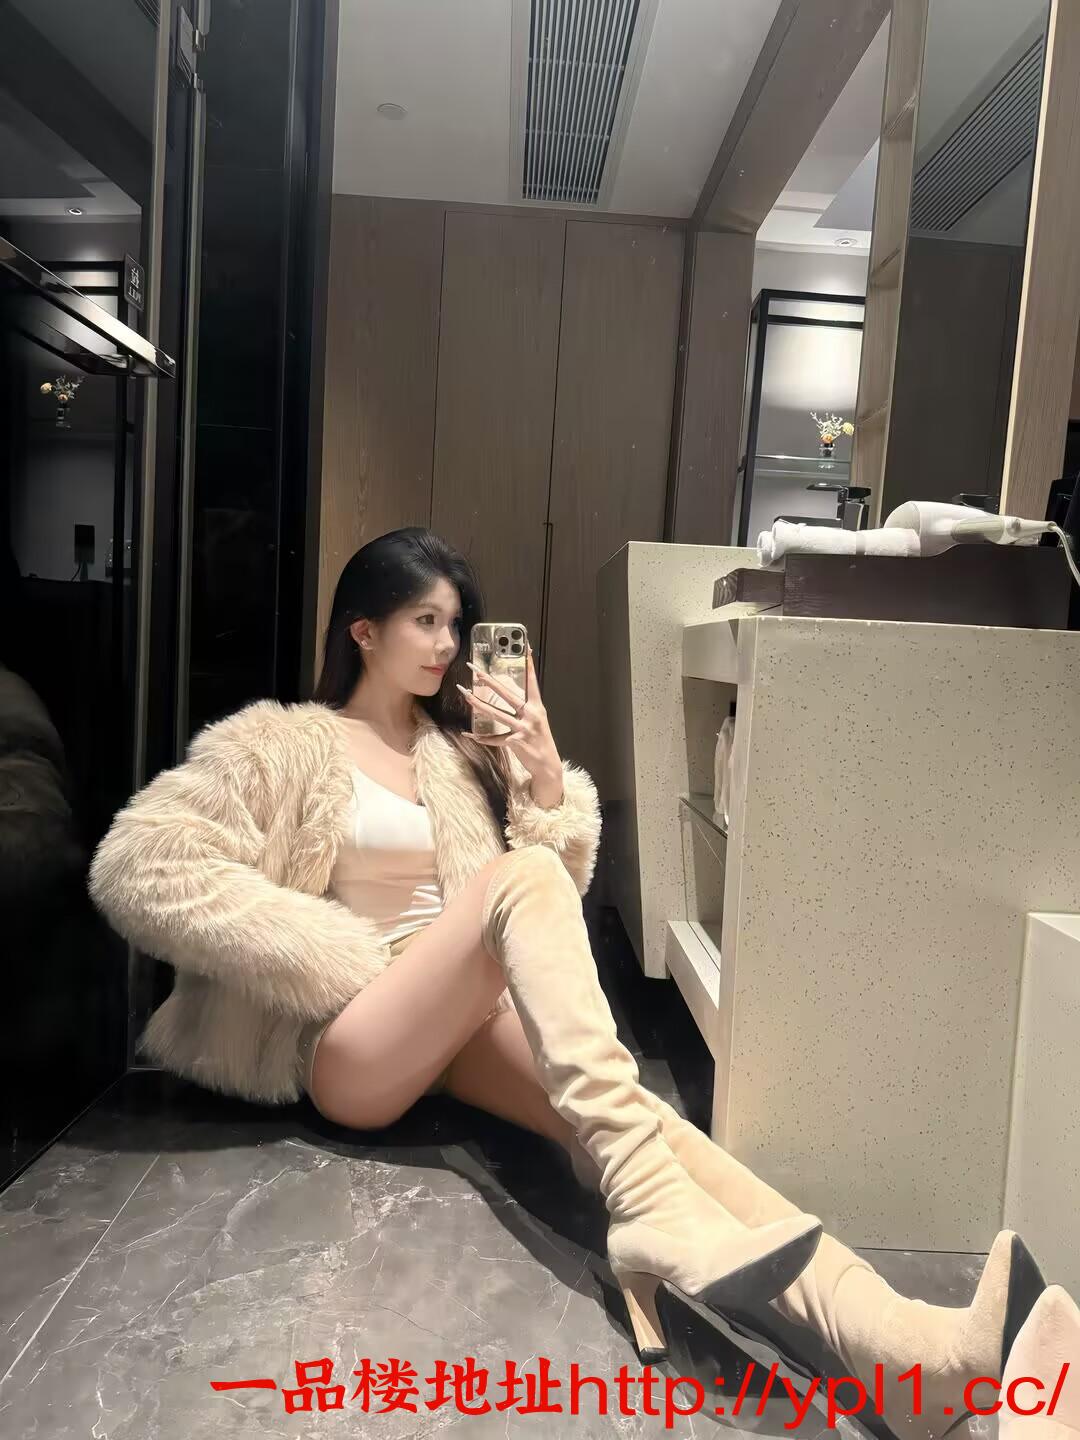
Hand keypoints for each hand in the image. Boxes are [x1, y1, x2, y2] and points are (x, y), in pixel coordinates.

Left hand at [456, 643, 562, 781]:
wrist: (548, 764)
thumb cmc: (540, 740)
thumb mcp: (538, 720)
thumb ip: (526, 708)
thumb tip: (512, 696)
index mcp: (537, 707)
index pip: (531, 682)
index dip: (528, 665)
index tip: (526, 648)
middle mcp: (530, 715)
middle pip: (507, 694)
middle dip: (489, 681)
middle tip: (476, 670)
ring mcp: (523, 728)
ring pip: (496, 714)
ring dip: (479, 704)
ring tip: (466, 695)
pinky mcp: (515, 742)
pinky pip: (495, 738)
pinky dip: (482, 738)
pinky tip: (470, 734)